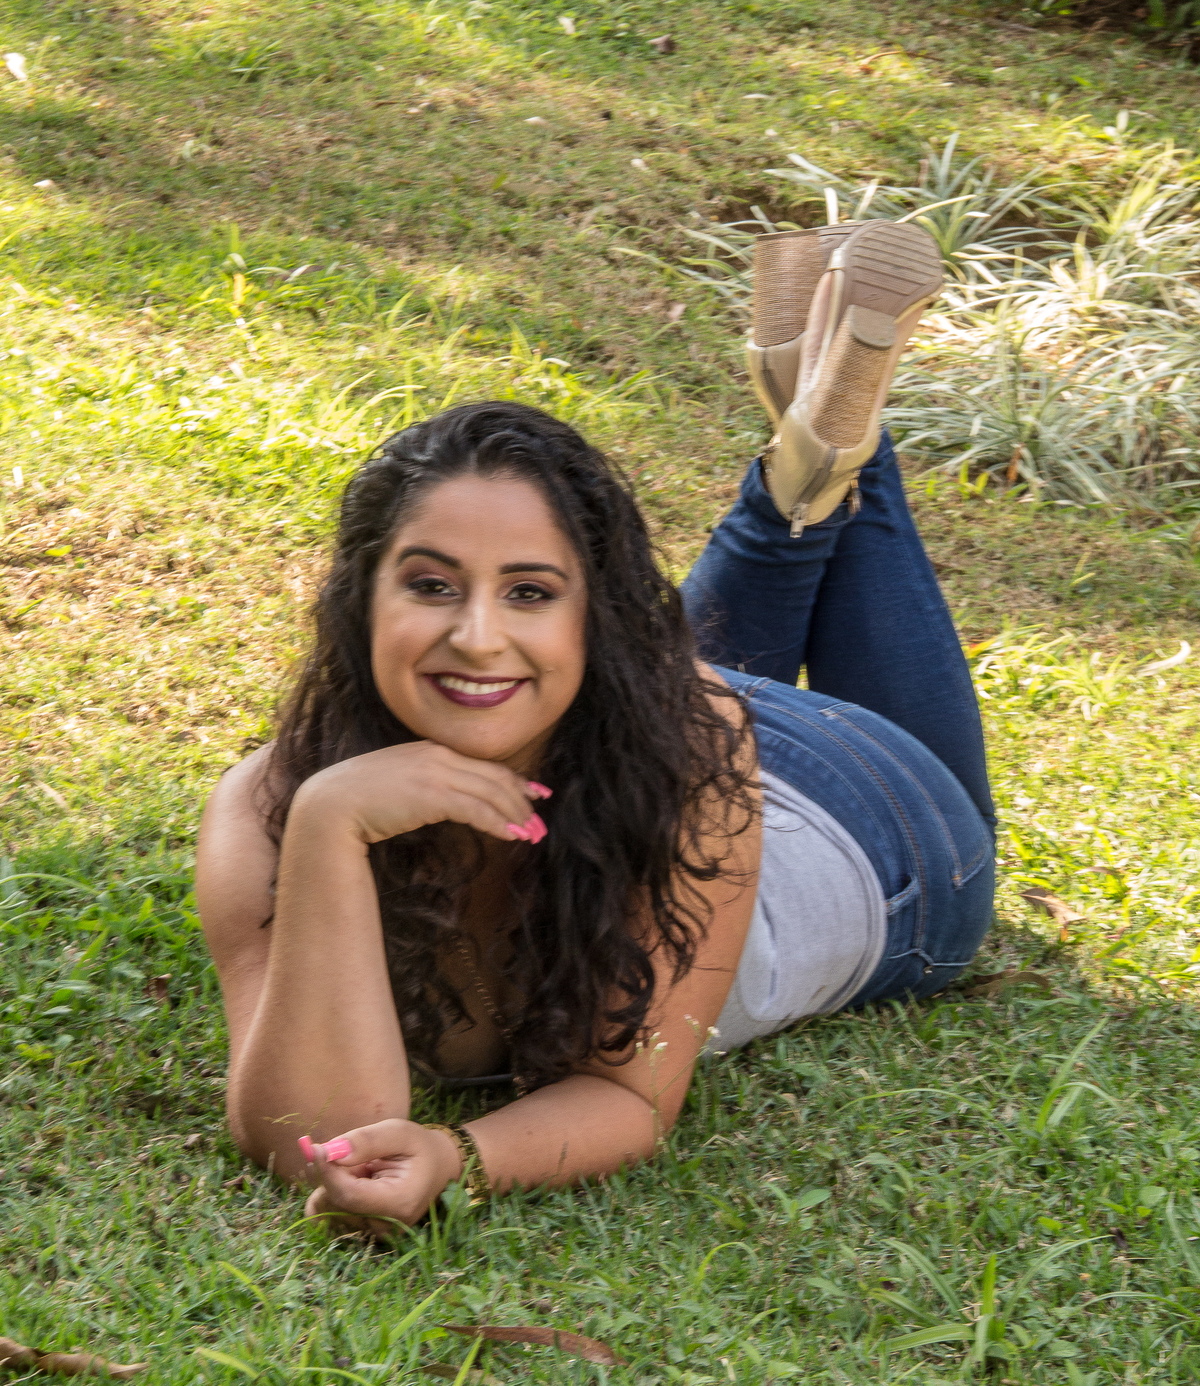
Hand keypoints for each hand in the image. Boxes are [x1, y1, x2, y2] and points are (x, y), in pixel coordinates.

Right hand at [293, 741, 549, 845]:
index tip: (536, 794)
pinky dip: (499, 823)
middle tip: (540, 823)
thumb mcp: (396, 785)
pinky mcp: (432, 794)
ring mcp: (435, 772)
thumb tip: (443, 803)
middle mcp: (437, 755)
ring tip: (532, 835)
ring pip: (491, 793)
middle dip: (522, 802)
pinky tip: (512, 837)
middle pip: (495, 777)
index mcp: (430, 749)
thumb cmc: (356, 801)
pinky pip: (477, 809)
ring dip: (516, 816)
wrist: (329, 805)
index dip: (515, 781)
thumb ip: (423, 786)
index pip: (483, 764)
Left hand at [301, 1119, 463, 1239]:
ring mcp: (372, 1234)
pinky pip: (327, 1216)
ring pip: (327, 1210)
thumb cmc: (419, 1147)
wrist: (436, 1169)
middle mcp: (385, 1227)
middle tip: (349, 1152)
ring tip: (360, 1167)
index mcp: (399, 1203)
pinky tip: (351, 1181)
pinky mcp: (361, 1234)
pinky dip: (331, 1194)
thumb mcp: (400, 1132)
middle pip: (335, 1204)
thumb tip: (332, 1153)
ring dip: (333, 1182)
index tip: (316, 1147)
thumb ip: (367, 1140)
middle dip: (332, 1173)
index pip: (349, 1195)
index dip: (328, 1172)